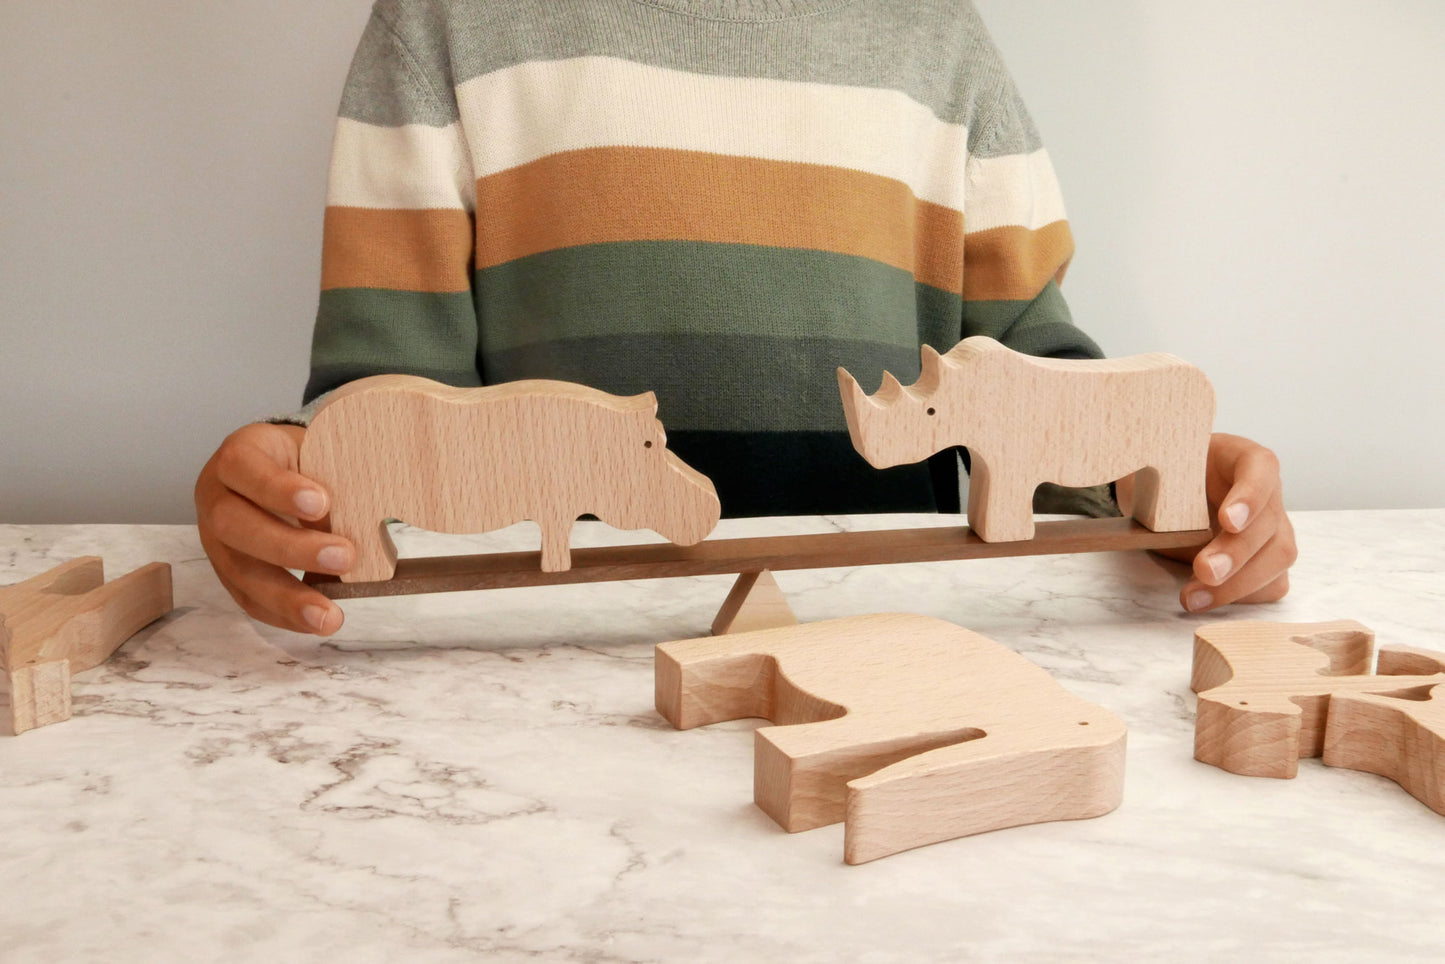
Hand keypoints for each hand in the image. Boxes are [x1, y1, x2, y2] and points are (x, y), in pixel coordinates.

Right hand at [194, 422, 352, 634]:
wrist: (274, 469)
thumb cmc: (301, 462)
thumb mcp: (315, 454)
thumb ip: (331, 480)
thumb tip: (370, 522)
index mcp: (238, 456)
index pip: (244, 466)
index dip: (278, 489)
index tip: (322, 503)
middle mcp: (215, 496)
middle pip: (234, 525)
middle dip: (290, 547)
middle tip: (344, 557)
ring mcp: (214, 538)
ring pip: (239, 570)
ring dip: (286, 596)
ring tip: (328, 615)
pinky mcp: (226, 571)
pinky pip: (247, 598)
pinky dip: (283, 614)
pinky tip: (313, 623)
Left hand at [1120, 433, 1296, 611]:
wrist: (1159, 499)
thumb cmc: (1161, 476)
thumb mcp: (1149, 465)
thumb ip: (1148, 468)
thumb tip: (1129, 474)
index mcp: (1239, 458)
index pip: (1260, 467)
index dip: (1249, 496)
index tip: (1227, 521)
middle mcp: (1265, 492)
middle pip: (1270, 522)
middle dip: (1238, 552)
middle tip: (1205, 570)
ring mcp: (1271, 527)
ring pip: (1278, 556)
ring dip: (1238, 583)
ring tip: (1194, 597)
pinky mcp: (1266, 560)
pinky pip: (1270, 583)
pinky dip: (1239, 596)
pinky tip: (1205, 600)